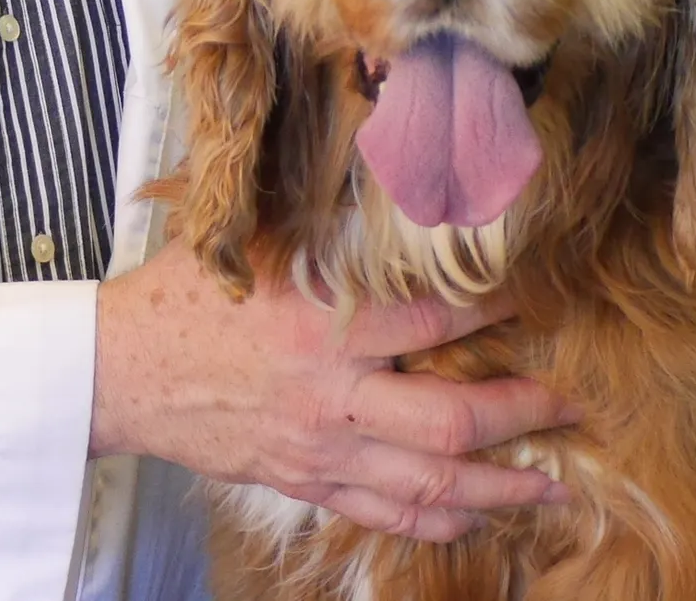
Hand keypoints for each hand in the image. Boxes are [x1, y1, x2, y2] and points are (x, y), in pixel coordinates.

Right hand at [88, 240, 574, 540]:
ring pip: (429, 485)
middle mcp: (331, 395)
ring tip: (552, 485)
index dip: (495, 310)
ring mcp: (320, 449)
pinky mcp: (305, 482)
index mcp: (321, 324)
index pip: (433, 321)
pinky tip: (476, 515)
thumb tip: (395, 174)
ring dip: (500, 488)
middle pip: (449, 423)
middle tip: (574, 406)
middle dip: (523, 416)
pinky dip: (438, 521)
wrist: (122, 371)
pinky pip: (385, 515)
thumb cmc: (183, 296)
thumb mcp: (256, 243)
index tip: (538, 298)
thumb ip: (326, 227)